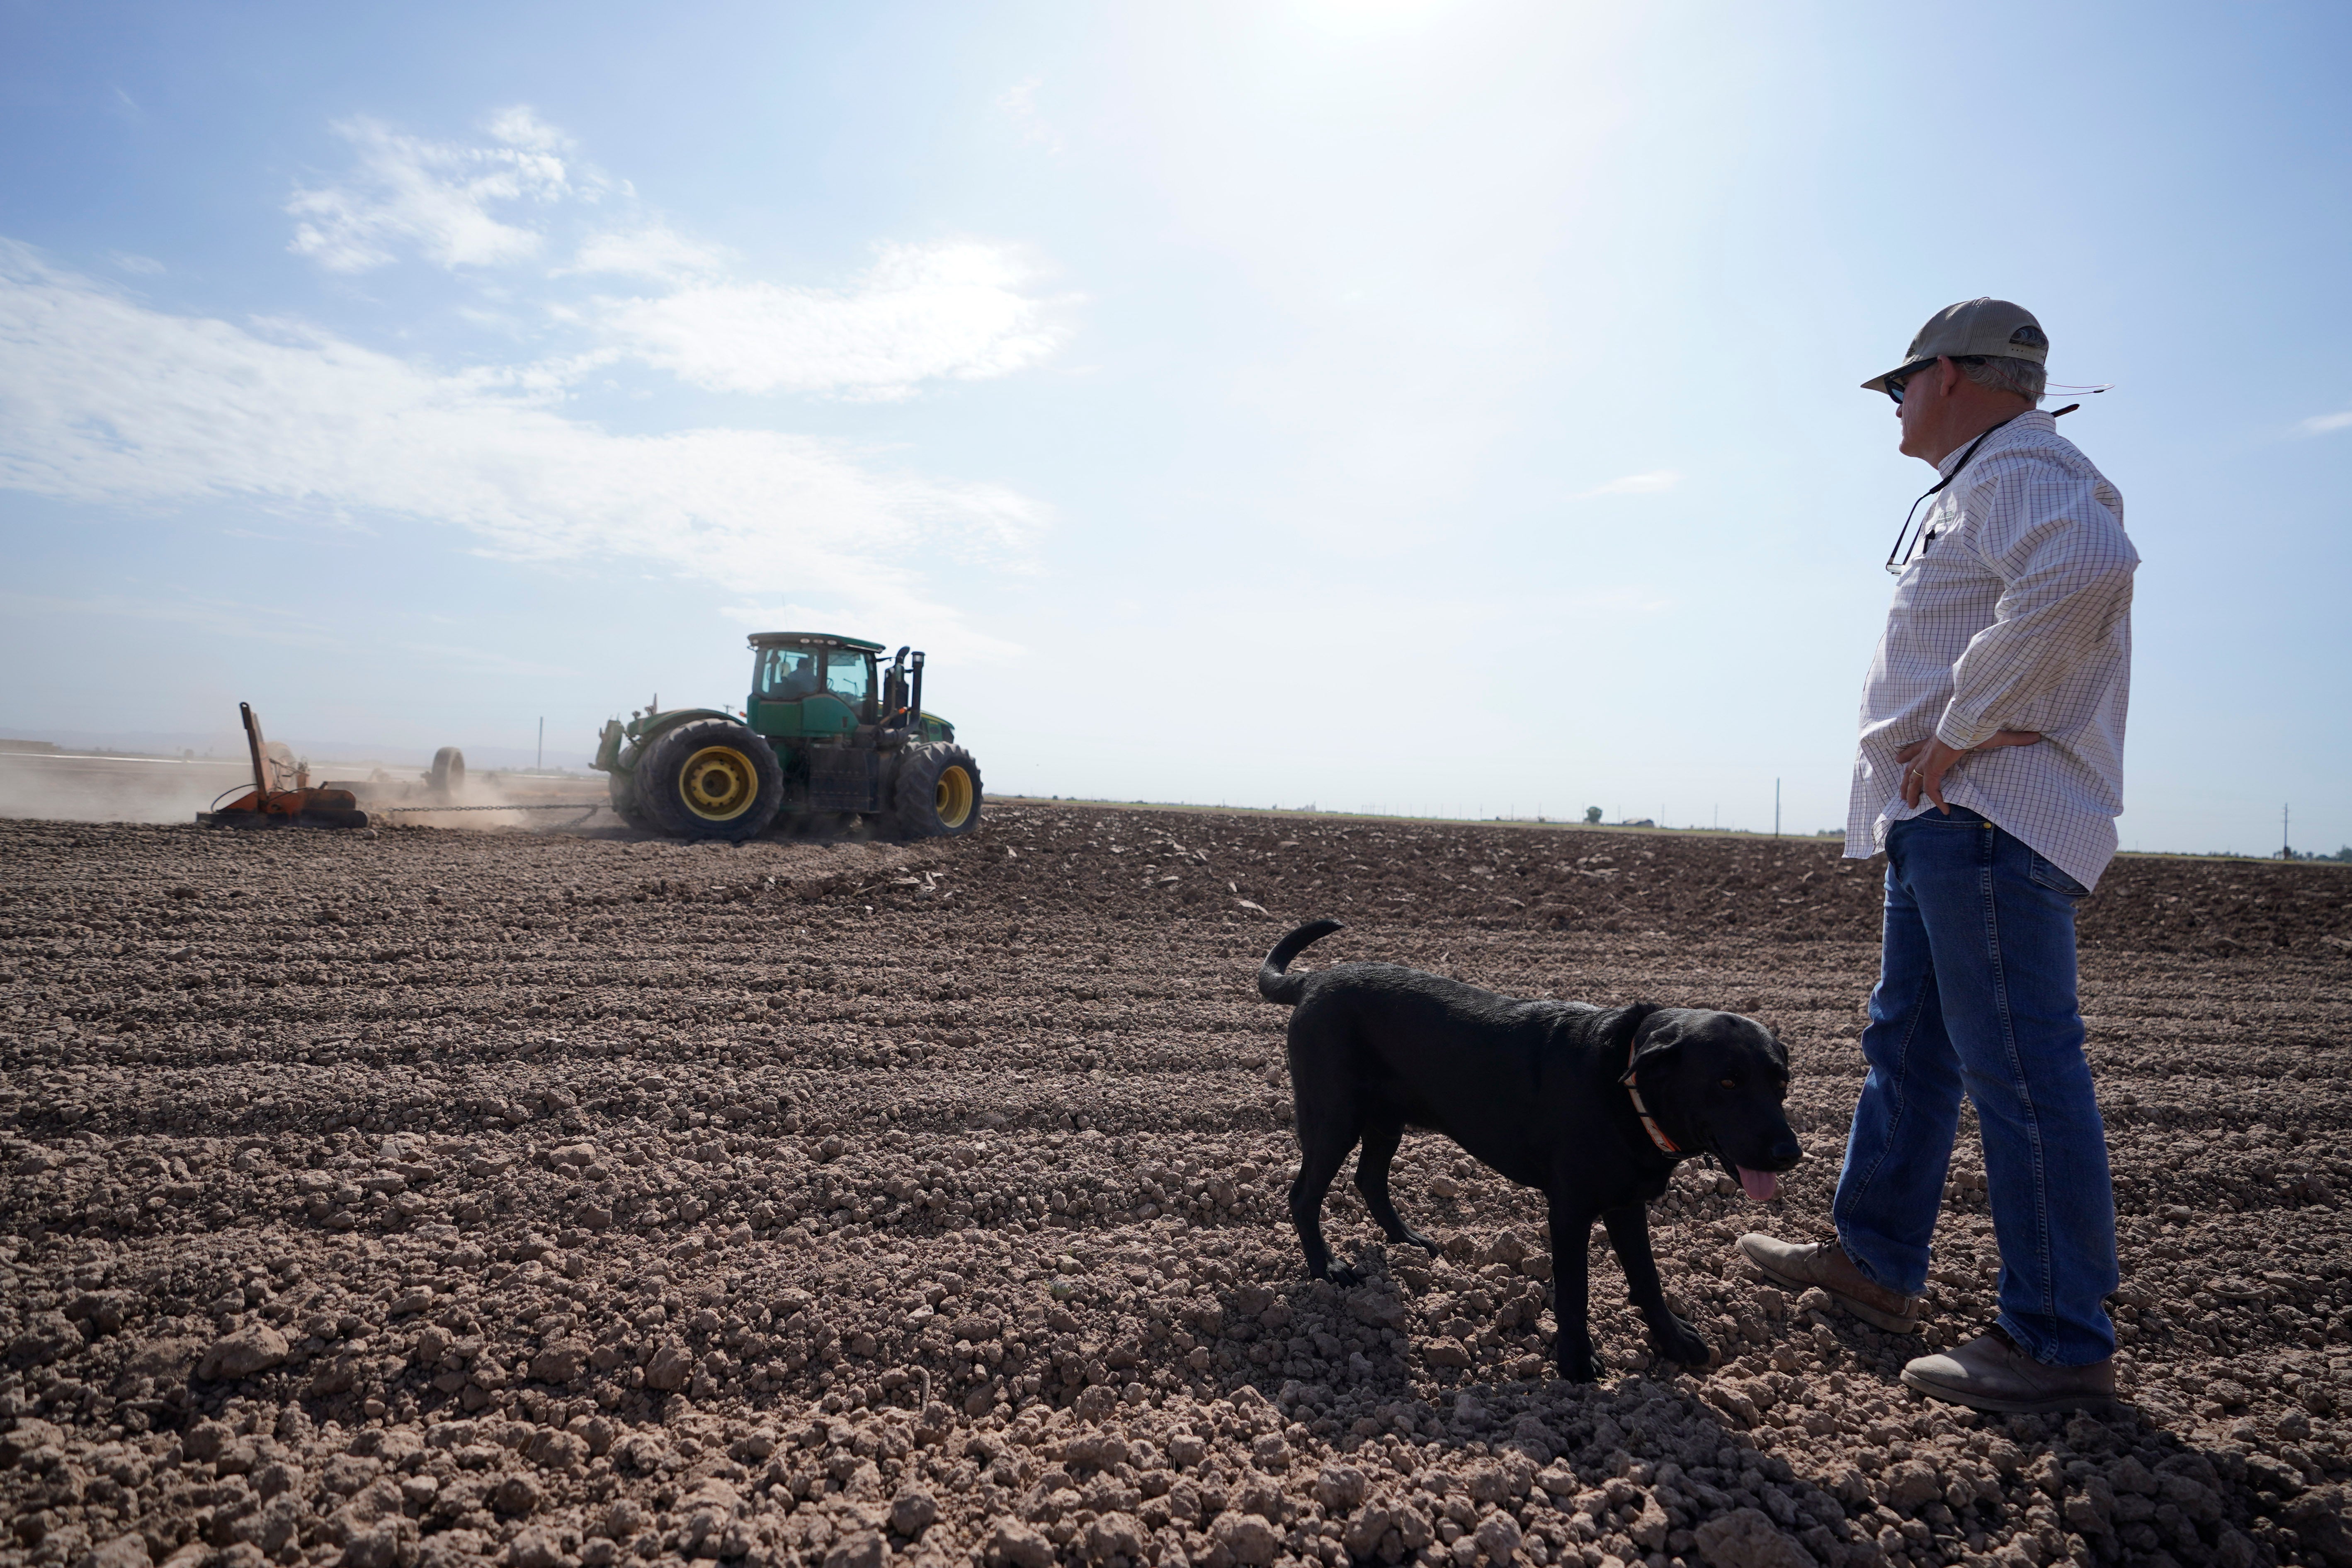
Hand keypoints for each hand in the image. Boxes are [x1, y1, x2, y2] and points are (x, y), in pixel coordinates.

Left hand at [1896, 730, 2041, 812]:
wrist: (1970, 721)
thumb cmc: (1979, 725)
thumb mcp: (1995, 734)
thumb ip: (2014, 738)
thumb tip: (2036, 737)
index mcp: (1937, 741)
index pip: (1918, 748)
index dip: (1910, 754)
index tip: (1900, 759)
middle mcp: (1929, 750)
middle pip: (1911, 766)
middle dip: (1905, 779)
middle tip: (1901, 792)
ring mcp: (1929, 760)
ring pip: (1913, 779)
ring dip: (1910, 792)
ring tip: (1908, 804)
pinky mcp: (1934, 769)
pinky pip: (1932, 789)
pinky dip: (1936, 800)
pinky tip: (1944, 810)